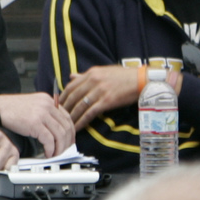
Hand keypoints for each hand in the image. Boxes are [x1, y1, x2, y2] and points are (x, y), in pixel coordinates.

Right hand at [0, 93, 72, 156]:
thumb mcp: (32, 106)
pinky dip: (50, 149)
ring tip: (55, 155)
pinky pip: (49, 139)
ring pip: (60, 134)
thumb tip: (55, 130)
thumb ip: (45, 114)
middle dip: (67, 142)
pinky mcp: (35, 122)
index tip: (69, 142)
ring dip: (59, 148)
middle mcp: (48, 105)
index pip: (67, 117)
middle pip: (66, 126)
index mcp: (48, 100)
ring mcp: (42, 113)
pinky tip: (47, 153)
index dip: (70, 132)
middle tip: (64, 151)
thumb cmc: (11, 109)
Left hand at [57, 64, 177, 132]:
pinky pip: (90, 113)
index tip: (57, 105)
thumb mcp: (104, 71)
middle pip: (73, 96)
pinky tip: (77, 127)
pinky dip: (81, 121)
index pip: (71, 85)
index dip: (62, 97)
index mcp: (92, 73)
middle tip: (58, 118)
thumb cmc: (125, 77)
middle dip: (64, 108)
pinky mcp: (107, 101)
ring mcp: (100, 91)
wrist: (142, 80)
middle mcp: (94, 80)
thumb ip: (86, 75)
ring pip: (79, 106)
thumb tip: (71, 76)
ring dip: (71, 117)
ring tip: (65, 125)